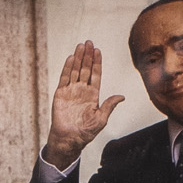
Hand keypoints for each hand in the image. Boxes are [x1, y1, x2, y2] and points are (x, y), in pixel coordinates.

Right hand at [42, 40, 122, 168]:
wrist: (69, 140)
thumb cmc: (86, 133)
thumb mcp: (101, 119)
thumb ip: (109, 106)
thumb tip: (122, 97)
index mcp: (93, 95)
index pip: (96, 75)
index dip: (97, 63)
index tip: (98, 51)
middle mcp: (82, 90)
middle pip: (85, 69)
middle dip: (88, 56)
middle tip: (89, 42)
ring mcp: (71, 91)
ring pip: (75, 70)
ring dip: (78, 58)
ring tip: (81, 45)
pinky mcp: (60, 94)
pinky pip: (64, 78)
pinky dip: (67, 68)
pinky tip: (71, 58)